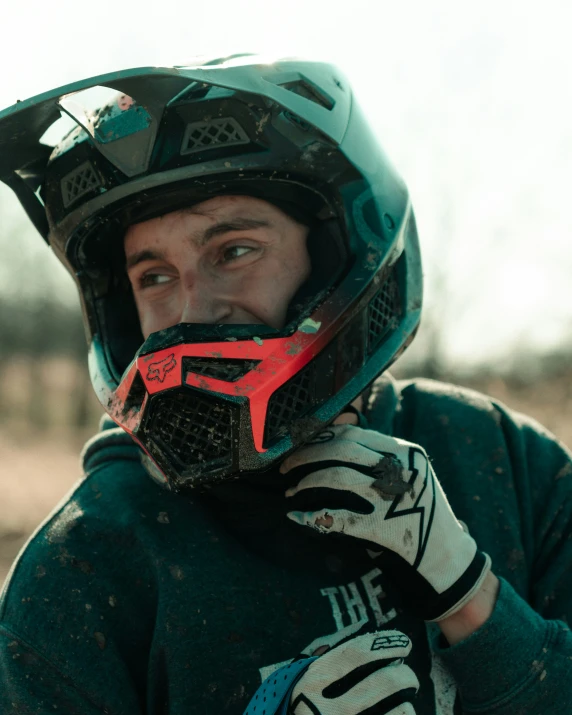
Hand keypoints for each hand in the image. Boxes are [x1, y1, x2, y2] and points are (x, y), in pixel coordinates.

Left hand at [282, 424, 490, 620]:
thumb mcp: (410, 473)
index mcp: (404, 450)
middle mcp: (399, 468)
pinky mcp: (384, 527)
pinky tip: (297, 518)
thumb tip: (332, 441)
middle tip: (285, 467)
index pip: (352, 433)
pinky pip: (339, 517)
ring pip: (337, 476)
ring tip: (291, 491)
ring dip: (306, 482)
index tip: (300, 446)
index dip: (320, 439)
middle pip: (340, 449)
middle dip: (305, 455)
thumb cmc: (421, 510)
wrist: (448, 556)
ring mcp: (392, 496)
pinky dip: (313, 516)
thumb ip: (381, 455)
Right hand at [290, 630, 418, 713]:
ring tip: (402, 703)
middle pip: (385, 681)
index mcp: (316, 681)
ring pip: (398, 710)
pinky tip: (397, 714)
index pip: (358, 653)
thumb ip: (332, 657)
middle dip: (405, 676)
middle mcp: (330, 707)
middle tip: (408, 677)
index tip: (404, 642)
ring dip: (406, 704)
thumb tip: (367, 634)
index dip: (386, 645)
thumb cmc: (305, 705)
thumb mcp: (307, 680)